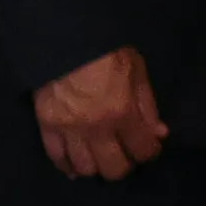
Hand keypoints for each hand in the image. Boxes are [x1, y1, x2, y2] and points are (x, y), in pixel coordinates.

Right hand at [32, 46, 167, 182]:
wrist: (63, 36)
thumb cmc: (106, 50)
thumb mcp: (137, 71)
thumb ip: (147, 106)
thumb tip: (159, 133)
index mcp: (122, 112)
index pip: (142, 150)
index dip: (149, 151)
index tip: (148, 146)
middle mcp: (96, 128)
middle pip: (113, 169)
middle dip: (124, 165)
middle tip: (124, 155)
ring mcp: (68, 129)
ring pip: (85, 168)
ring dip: (96, 167)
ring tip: (100, 157)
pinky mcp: (46, 126)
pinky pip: (55, 157)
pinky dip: (66, 165)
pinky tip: (75, 166)